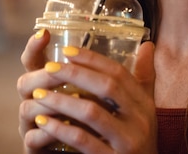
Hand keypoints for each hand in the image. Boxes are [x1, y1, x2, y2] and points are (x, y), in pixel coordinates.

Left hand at [17, 30, 156, 153]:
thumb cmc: (137, 142)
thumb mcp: (145, 111)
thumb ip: (144, 79)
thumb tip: (147, 45)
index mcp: (145, 104)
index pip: (119, 73)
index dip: (92, 59)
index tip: (67, 50)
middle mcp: (140, 120)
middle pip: (107, 87)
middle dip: (75, 74)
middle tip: (49, 68)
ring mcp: (127, 142)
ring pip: (92, 112)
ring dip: (62, 101)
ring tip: (40, 95)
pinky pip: (82, 140)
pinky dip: (60, 129)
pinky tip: (44, 122)